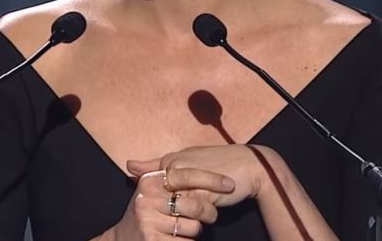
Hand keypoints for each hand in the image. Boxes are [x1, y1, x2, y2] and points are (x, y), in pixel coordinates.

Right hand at [103, 167, 234, 239]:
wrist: (123, 240)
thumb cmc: (144, 211)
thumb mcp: (149, 189)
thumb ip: (155, 170)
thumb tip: (139, 159)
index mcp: (150, 182)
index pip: (187, 175)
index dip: (211, 179)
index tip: (230, 184)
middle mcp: (147, 200)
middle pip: (194, 204)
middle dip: (208, 211)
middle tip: (212, 215)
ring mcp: (149, 222)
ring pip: (193, 227)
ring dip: (197, 230)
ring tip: (190, 229)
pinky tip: (184, 239)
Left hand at [129, 145, 278, 207]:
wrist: (252, 165)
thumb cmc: (220, 163)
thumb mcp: (188, 159)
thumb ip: (158, 164)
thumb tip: (129, 165)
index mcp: (171, 160)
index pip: (149, 186)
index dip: (154, 204)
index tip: (155, 213)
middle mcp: (176, 168)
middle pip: (159, 201)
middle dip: (164, 215)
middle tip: (176, 220)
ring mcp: (189, 181)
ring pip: (175, 210)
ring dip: (183, 220)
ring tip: (193, 220)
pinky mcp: (204, 193)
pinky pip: (193, 214)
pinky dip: (197, 220)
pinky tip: (205, 219)